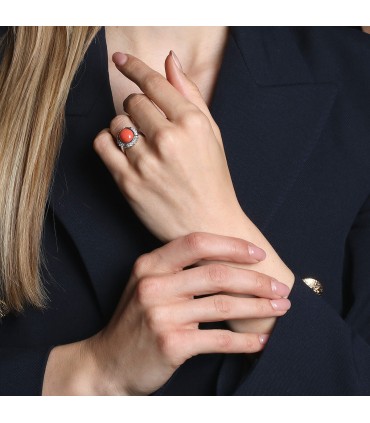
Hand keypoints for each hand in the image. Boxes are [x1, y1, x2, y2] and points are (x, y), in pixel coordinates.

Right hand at [43, 234, 290, 394]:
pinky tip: (261, 340)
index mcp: (149, 265)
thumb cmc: (136, 321)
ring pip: (223, 306)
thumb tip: (228, 262)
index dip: (232, 246)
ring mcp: (161, 315)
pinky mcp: (171, 344)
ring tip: (280, 308)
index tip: (259, 254)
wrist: (108, 362)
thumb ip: (177, 270)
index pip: (197, 242)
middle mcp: (154, 285)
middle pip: (217, 274)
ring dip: (258, 307)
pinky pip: (219, 339)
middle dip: (256, 280)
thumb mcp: (146, 285)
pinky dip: (245, 341)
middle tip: (280, 287)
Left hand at [94, 52, 244, 241]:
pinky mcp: (128, 183)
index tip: (120, 59)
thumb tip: (170, 60)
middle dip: (137, 107)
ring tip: (140, 144)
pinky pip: (102, 145)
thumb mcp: (211, 133)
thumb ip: (190, 94)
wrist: (208, 225)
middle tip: (148, 125)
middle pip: (132, 101)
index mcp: (192, 123)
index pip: (153, 83)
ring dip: (124, 127)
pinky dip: (108, 142)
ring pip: (116, 123)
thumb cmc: (212, 178)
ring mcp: (146, 162)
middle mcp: (168, 139)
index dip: (133, 67)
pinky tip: (122, 151)